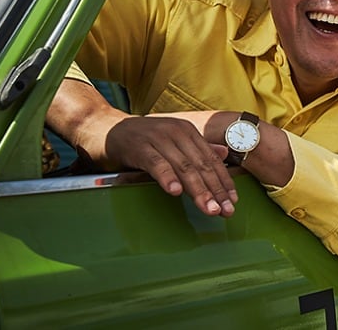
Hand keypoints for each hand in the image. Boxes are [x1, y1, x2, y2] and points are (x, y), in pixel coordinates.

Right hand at [103, 113, 238, 216]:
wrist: (104, 127)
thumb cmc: (140, 139)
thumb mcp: (171, 141)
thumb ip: (197, 148)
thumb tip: (224, 154)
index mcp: (188, 132)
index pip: (211, 160)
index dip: (224, 181)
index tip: (233, 201)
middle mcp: (177, 133)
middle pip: (201, 165)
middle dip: (216, 190)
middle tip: (226, 211)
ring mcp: (159, 139)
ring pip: (183, 167)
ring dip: (198, 190)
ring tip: (209, 208)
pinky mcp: (139, 147)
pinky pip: (156, 164)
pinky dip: (167, 178)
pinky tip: (175, 192)